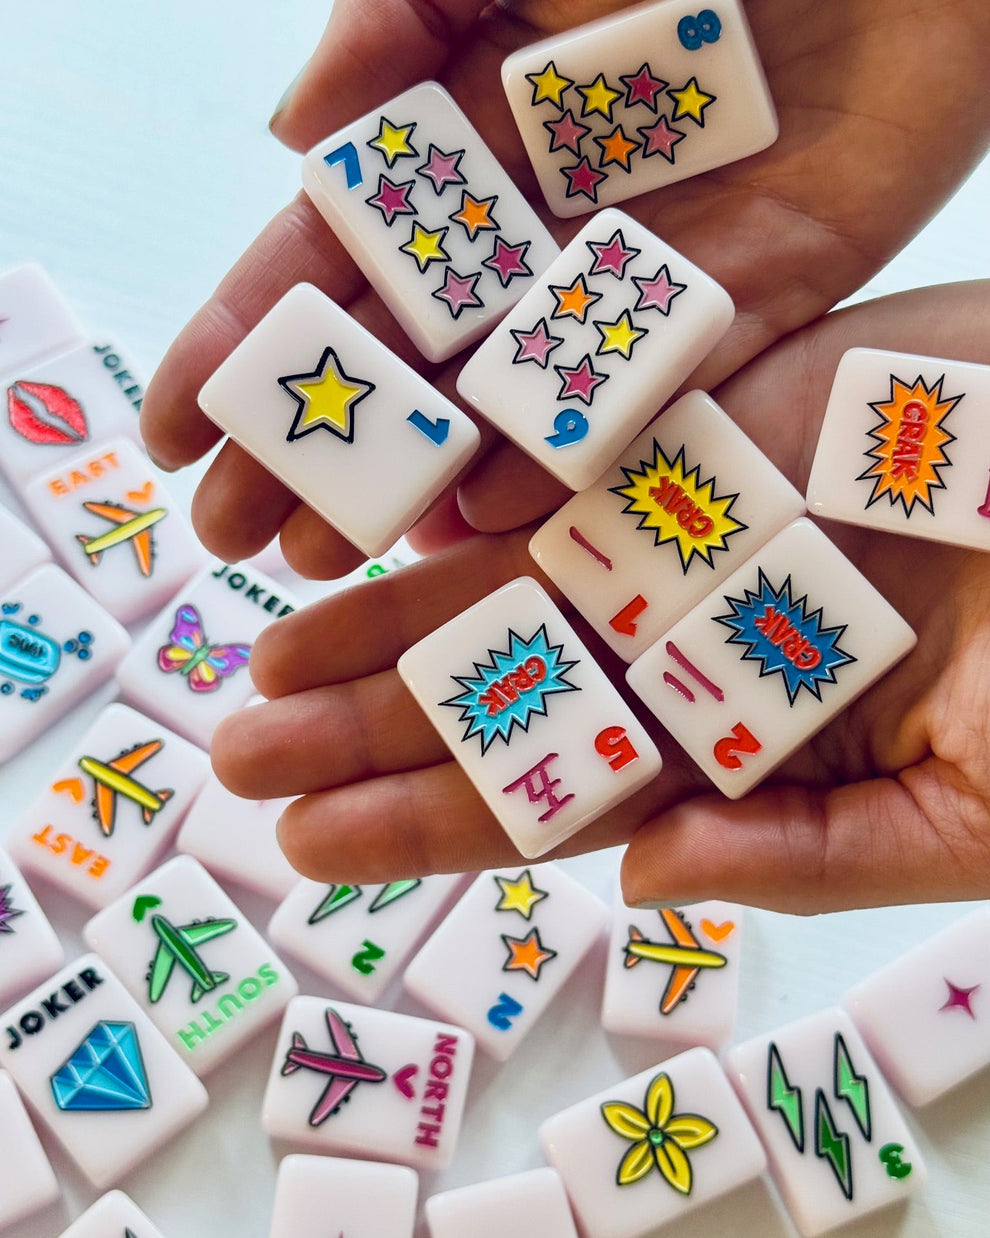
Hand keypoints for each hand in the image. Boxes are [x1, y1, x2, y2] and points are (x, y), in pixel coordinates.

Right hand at [140, 0, 989, 576]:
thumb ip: (394, 19)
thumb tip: (289, 138)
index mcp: (476, 128)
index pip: (335, 256)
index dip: (251, 343)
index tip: (174, 434)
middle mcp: (548, 217)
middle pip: (411, 353)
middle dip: (321, 442)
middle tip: (244, 538)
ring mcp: (648, 264)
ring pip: (517, 392)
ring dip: (422, 475)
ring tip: (338, 554)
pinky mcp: (760, 287)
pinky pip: (658, 384)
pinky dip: (576, 448)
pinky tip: (493, 509)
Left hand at [210, 281, 989, 913]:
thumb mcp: (978, 810)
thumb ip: (812, 851)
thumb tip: (642, 880)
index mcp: (738, 742)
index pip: (553, 799)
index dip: (428, 826)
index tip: (312, 849)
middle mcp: (685, 643)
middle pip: (497, 697)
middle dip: (364, 731)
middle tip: (237, 758)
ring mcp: (684, 536)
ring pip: (502, 586)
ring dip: (381, 621)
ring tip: (264, 661)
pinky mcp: (704, 430)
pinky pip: (564, 463)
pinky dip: (470, 496)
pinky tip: (369, 530)